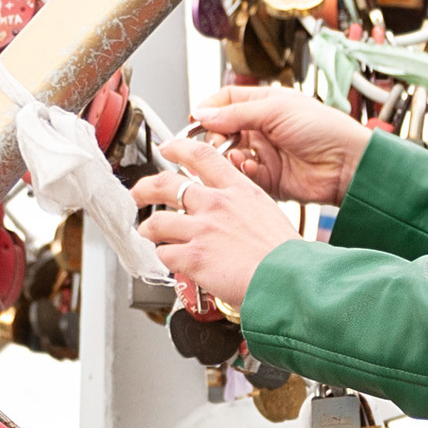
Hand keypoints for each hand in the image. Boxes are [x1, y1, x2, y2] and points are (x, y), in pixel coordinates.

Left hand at [137, 138, 298, 314]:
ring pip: (157, 222)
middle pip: (166, 184)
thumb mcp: (268, 214)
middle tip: (138, 194)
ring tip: (147, 234)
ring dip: (148, 229)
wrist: (290, 280)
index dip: (178, 148)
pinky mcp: (194, 257)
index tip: (167, 149)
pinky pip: (165, 254)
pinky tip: (170, 261)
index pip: (201, 155)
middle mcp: (216, 204)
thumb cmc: (287, 256)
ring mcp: (202, 229)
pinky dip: (164, 258)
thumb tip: (231, 217)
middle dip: (144, 188)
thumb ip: (243, 209)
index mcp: (238, 190)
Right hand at [191, 85, 367, 207]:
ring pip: (230, 156)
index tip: (196, 120)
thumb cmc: (325, 128)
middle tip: (216, 143)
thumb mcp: (276, 110)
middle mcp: (262, 129)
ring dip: (229, 157)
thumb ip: (236, 113)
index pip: (224, 102)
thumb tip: (203, 114)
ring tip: (239, 157)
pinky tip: (253, 169)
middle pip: (222, 132)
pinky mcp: (269, 180)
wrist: (348, 164)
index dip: (208, 110)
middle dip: (215, 138)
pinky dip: (244, 174)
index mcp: (264, 105)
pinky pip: (245, 177)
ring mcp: (265, 154)